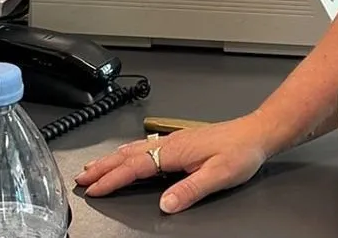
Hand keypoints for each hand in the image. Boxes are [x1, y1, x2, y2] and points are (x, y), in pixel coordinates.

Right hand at [75, 116, 270, 214]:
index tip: (94, 190)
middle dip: (103, 167)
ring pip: (134, 149)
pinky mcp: (180, 141)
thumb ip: (190, 190)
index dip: (112, 179)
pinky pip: (145, 146)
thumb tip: (165, 205)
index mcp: (175, 151)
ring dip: (111, 159)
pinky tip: (126, 154)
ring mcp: (174, 140)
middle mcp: (171, 143)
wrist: (256, 133)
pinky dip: (127, 152)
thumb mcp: (218, 175)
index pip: (135, 167)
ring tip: (94, 167)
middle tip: (81, 178)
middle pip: (128, 155)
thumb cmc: (240, 152)